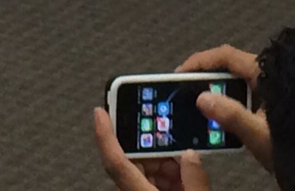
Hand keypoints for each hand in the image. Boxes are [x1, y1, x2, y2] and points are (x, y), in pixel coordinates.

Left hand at [93, 108, 210, 190]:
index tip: (100, 112)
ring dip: (166, 165)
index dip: (105, 134)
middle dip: (154, 149)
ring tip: (184, 168)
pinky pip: (155, 181)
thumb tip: (191, 155)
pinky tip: (185, 179)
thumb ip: (194, 180)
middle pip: (135, 161)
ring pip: (147, 170)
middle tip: (169, 139)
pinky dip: (171, 176)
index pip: (115, 161)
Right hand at [177, 46, 272, 171]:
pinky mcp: (280, 101)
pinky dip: (234, 101)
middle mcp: (272, 74)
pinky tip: (225, 119)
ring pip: (241, 81)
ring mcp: (277, 87)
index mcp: (267, 73)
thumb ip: (231, 116)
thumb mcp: (260, 135)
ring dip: (221, 92)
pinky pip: (250, 94)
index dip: (200, 62)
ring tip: (203, 108)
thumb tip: (202, 98)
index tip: (180, 75)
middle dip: (207, 78)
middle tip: (188, 94)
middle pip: (231, 67)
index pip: (226, 56)